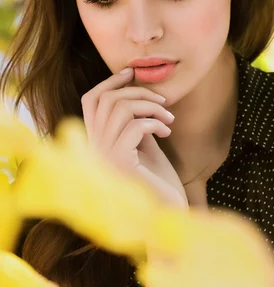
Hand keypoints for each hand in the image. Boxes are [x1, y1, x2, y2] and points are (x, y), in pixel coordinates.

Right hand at [81, 68, 187, 207]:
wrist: (168, 213)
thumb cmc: (159, 181)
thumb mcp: (145, 144)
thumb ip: (135, 121)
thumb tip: (136, 91)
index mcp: (97, 143)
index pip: (90, 101)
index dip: (109, 82)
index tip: (132, 73)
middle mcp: (94, 149)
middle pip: (107, 100)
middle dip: (138, 93)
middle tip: (164, 102)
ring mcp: (105, 157)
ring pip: (121, 109)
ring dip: (150, 106)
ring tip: (169, 117)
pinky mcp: (121, 164)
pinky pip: (135, 127)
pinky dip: (155, 122)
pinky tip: (167, 132)